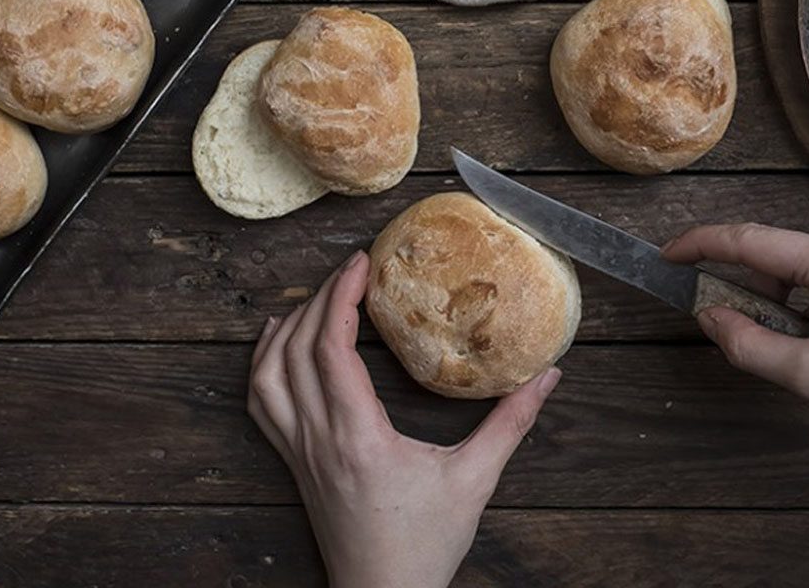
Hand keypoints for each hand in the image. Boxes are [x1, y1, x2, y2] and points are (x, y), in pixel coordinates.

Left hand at [247, 251, 561, 587]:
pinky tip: (276, 342)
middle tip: (351, 269)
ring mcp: (298, 452)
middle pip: (296, 349)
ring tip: (316, 297)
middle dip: (319, 298)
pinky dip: (263, 364)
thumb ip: (510, 424)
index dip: (341, 297)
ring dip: (286, 327)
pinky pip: (262, 404)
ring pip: (267, 374)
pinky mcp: (293, 464)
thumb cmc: (424, 546)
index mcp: (358, 436)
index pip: (331, 347)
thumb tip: (547, 377)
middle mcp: (318, 439)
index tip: (362, 264)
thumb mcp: (475, 480)